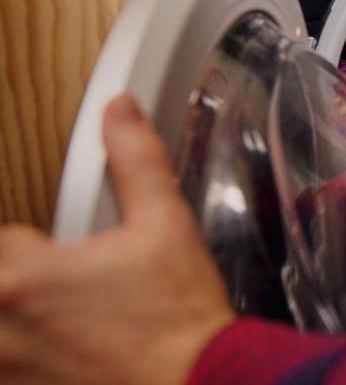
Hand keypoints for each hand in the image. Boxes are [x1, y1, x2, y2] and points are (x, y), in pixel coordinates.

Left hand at [0, 95, 233, 384]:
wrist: (200, 384)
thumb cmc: (181, 320)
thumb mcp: (166, 225)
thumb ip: (136, 161)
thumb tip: (121, 112)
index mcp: (26, 277)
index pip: (6, 242)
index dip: (42, 248)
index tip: (71, 262)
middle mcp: (2, 330)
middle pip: (0, 283)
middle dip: (26, 286)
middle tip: (71, 294)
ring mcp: (10, 371)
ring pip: (0, 333)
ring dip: (19, 325)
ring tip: (71, 326)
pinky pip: (11, 370)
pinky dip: (28, 361)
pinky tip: (71, 354)